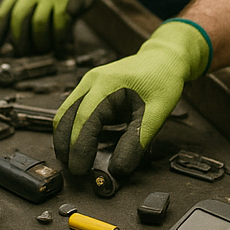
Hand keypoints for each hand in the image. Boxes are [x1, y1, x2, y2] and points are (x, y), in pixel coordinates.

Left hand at [0, 0, 129, 54]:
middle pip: (19, 18)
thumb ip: (25, 9)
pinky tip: (60, 42)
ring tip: (45, 48)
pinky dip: (59, 37)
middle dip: (20, 41)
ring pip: (39, 23)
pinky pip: (60, 24)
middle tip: (24, 53)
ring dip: (41, 42)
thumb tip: (9, 41)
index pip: (5, 11)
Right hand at [52, 19, 211, 177]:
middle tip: (76, 171)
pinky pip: (73, 111)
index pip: (84, 121)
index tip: (82, 170)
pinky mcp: (90, 89)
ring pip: (65, 115)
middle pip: (65, 118)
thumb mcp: (156, 113)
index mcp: (106, 85)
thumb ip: (137, 141)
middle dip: (66, 147)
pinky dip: (73, 130)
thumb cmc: (162, 80)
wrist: (164, 58)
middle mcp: (91, 82)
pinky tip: (82, 145)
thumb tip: (119, 169)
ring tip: (77, 162)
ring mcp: (88, 84)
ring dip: (67, 139)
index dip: (80, 149)